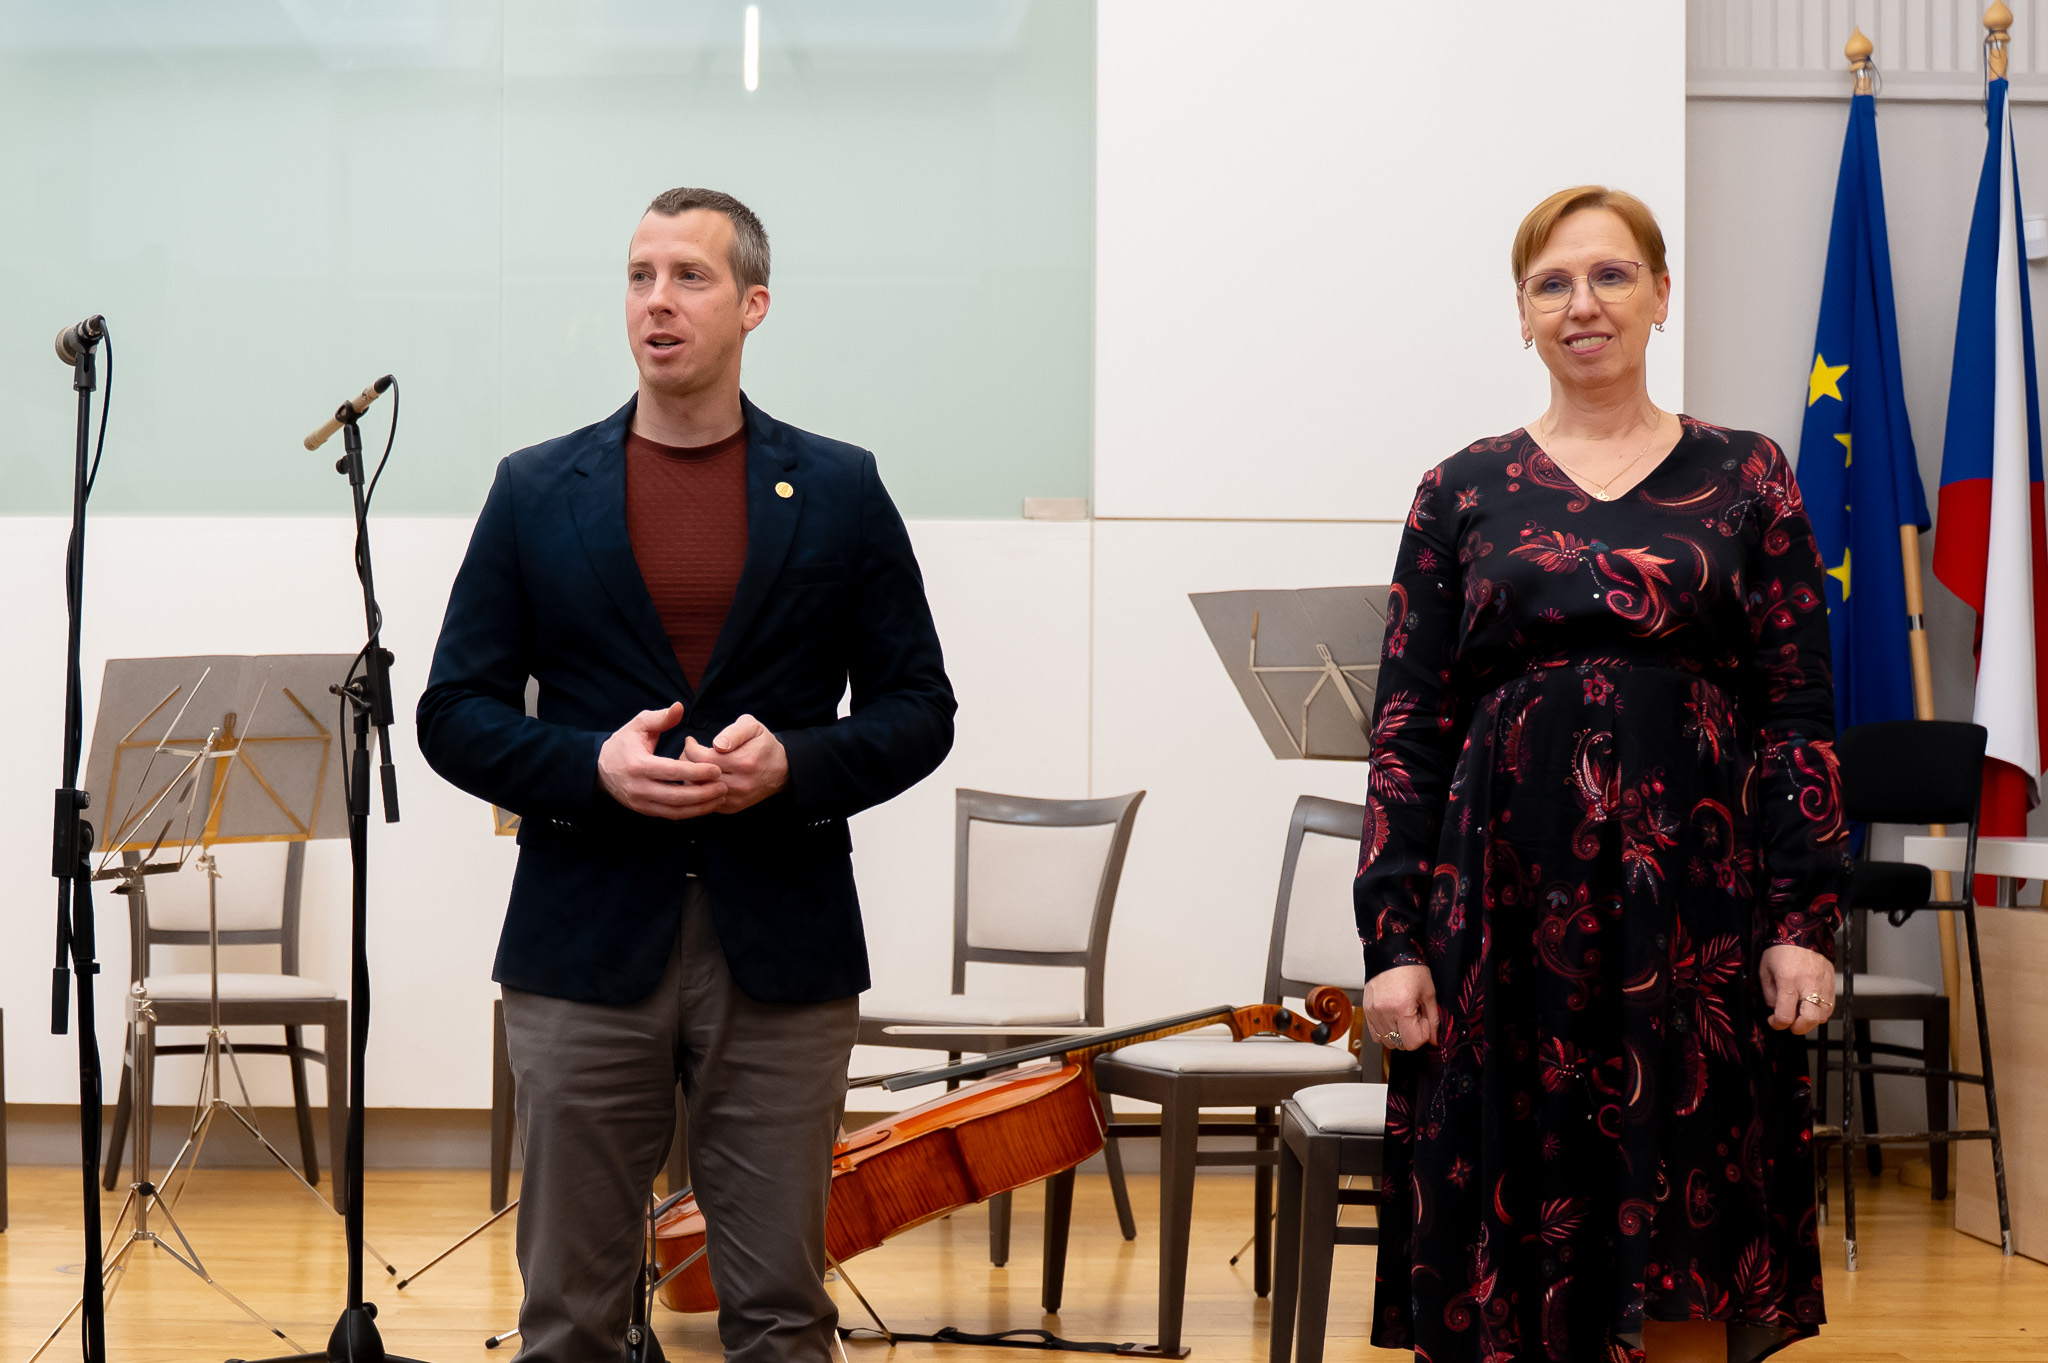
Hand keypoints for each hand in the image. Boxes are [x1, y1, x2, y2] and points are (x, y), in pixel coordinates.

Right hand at [598, 703, 727, 819]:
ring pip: (675, 811)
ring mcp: (640, 802)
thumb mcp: (638, 725)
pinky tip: (707, 805)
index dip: (696, 772)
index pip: (671, 771)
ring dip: (701, 807)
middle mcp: (638, 787)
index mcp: (638, 765)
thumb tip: (680, 707)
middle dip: (703, 794)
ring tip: (721, 797)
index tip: (717, 769)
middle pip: (676, 796)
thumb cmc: (624, 744)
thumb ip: (660, 717)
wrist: (600, 769)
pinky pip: (670, 816)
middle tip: (724, 786)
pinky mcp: (644, 811)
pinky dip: (690, 813)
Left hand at [683, 714, 788, 813]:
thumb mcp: (753, 727)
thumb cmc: (763, 745)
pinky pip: (706, 801)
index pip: (703, 758)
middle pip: (698, 776)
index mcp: (744, 762)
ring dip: (691, 777)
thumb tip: (717, 744)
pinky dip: (700, 789)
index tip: (690, 741)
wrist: (781, 770)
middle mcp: (740, 784)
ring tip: (694, 764)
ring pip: (700, 790)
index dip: (690, 748)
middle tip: (688, 752)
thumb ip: (734, 732)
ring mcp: (736, 798)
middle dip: (687, 762)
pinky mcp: (733, 807)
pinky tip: (702, 777)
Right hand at [1362, 963, 1438, 1051]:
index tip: (1424, 1021)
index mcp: (1401, 1008)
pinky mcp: (1367, 1011)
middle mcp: (1384, 1012)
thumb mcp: (1429, 993)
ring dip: (1398, 1034)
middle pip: (1400, 1044)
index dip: (1423, 1034)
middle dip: (1411, 1034)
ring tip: (1403, 1017)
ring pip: (1387, 1041)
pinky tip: (1393, 1019)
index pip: (1413, 1042)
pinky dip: (1386, 1032)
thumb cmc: (1410, 969)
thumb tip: (1435, 1040)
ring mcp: (1373, 1013)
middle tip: (1415, 1017)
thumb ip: (1433, 1020)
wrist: (1390, 954)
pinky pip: (1375, 1035)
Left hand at [1760, 943, 1834, 1035]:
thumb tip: (1776, 1010)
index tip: (1773, 1021)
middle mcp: (1808, 984)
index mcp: (1788, 980)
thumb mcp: (1764, 970)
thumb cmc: (1780, 949)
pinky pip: (1830, 1006)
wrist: (1803, 931)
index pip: (1785, 1015)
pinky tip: (1809, 1005)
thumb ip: (1768, 994)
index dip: (1777, 1024)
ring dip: (1810, 1020)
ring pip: (1823, 1016)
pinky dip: (1819, 1011)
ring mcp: (1823, 984)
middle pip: (1810, 1020)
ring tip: (1799, 1012)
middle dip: (1798, 1028)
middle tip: (1790, 1023)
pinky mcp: (1832, 983)